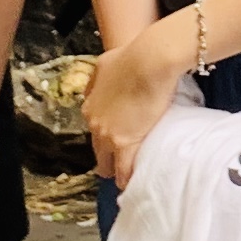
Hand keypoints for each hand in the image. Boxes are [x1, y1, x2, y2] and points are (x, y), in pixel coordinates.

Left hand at [82, 25, 177, 186]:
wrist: (149, 61)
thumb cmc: (132, 56)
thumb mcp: (104, 64)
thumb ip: (97, 80)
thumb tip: (94, 89)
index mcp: (90, 105)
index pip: (93, 128)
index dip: (104, 136)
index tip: (113, 141)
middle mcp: (94, 122)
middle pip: (97, 149)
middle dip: (106, 157)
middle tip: (118, 163)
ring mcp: (108, 134)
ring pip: (106, 162)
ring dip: (115, 170)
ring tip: (124, 177)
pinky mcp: (125, 143)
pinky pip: (123, 169)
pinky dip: (126, 178)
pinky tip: (130, 183)